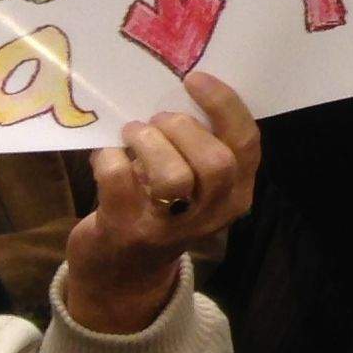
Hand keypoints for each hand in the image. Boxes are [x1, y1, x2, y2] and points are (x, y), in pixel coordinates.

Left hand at [61, 76, 261, 334]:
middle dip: (183, 129)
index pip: (245, 145)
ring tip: (132, 133)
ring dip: (148, 142)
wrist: (122, 273)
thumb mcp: (197, 186)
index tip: (194, 79)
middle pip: (216, 163)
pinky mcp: (126, 231)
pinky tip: (106, 156)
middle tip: (157, 119)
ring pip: (174, 177)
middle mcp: (211, 214)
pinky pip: (120, 181)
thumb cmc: (160, 211)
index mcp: (236, 194)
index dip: (224, 106)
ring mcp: (169, 227)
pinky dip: (109, 158)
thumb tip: (178, 94)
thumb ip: (200, 148)